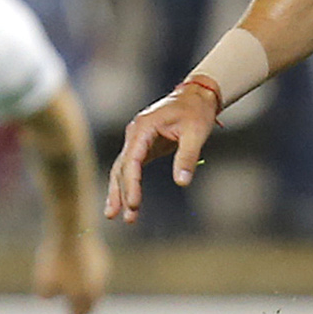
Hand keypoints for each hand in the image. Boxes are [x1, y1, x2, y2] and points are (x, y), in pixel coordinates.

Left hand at [34, 228, 109, 313]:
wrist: (72, 231)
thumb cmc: (55, 258)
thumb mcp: (43, 280)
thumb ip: (46, 295)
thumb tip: (49, 298)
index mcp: (83, 297)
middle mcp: (97, 289)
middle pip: (92, 306)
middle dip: (83, 313)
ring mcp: (102, 274)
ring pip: (97, 291)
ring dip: (89, 297)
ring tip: (79, 299)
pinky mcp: (104, 261)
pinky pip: (98, 278)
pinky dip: (91, 282)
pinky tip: (82, 279)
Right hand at [109, 79, 222, 222]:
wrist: (197, 96)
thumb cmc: (196, 111)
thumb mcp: (196, 133)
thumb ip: (187, 157)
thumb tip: (182, 183)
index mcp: (144, 128)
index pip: (132, 160)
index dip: (131, 184)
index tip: (134, 204)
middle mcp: (135, 133)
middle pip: (122, 167)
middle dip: (122, 193)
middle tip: (126, 218)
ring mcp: (137, 139)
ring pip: (122, 168)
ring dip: (119, 191)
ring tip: (115, 216)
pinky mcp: (144, 146)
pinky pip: (131, 167)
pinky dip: (127, 184)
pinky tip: (126, 202)